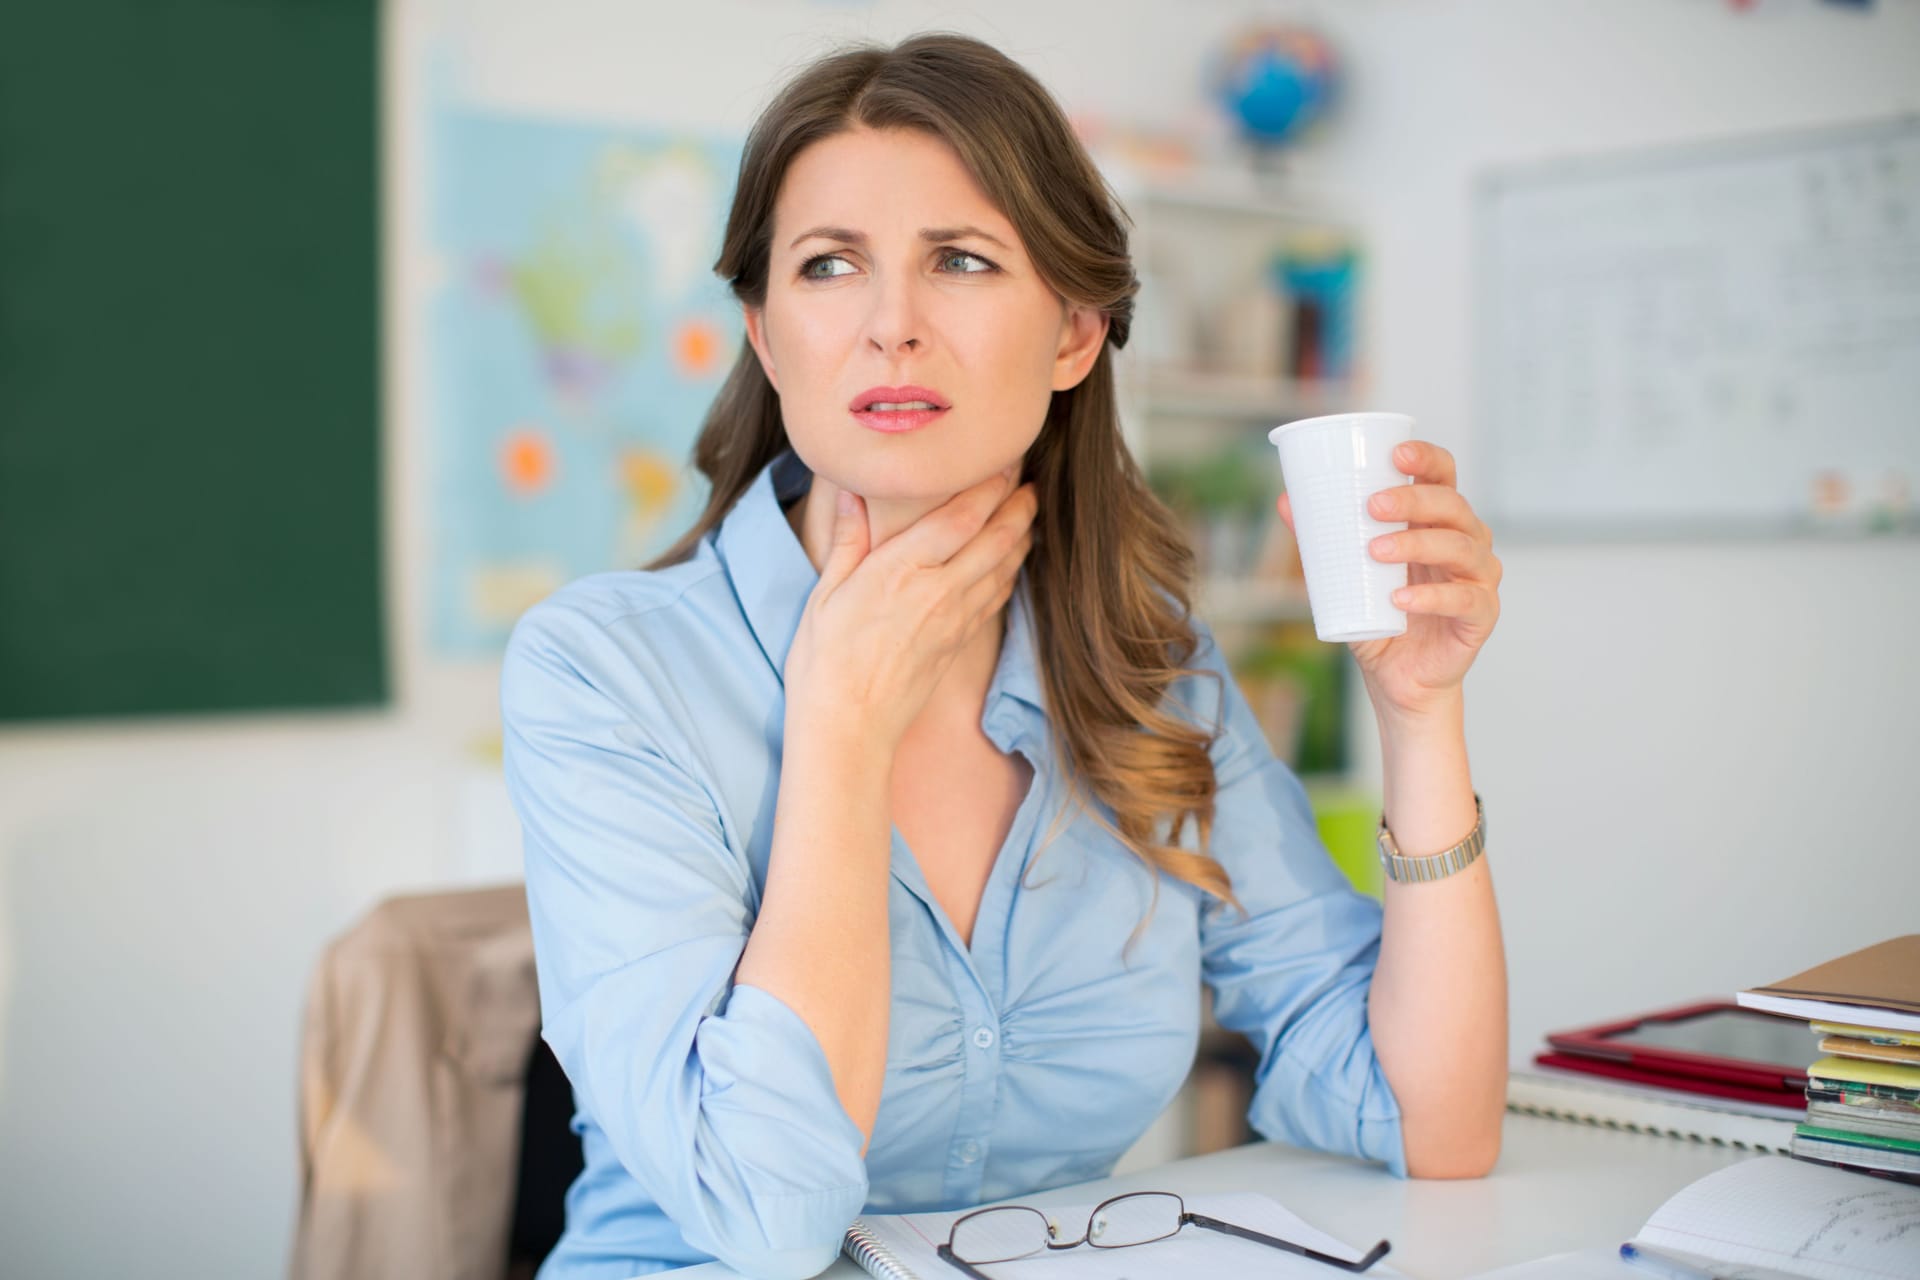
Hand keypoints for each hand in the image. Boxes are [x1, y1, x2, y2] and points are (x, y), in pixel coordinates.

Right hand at [784, 463, 1036, 751]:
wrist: (848, 728)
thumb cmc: (824, 663)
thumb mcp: (825, 594)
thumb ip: (847, 540)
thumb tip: (848, 491)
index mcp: (902, 570)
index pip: (961, 516)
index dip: (990, 484)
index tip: (1004, 458)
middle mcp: (938, 591)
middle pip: (996, 538)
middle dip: (1019, 505)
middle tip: (1031, 479)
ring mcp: (954, 619)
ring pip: (1004, 568)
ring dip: (1022, 536)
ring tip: (1030, 510)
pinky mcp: (959, 643)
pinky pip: (994, 598)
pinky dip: (1010, 573)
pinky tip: (1012, 561)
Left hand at [1276, 439, 1500, 722]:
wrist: (1398, 679)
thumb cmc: (1377, 619)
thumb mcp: (1343, 576)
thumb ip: (1320, 540)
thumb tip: (1286, 501)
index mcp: (1437, 522)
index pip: (1443, 476)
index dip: (1426, 458)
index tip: (1396, 454)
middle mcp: (1466, 542)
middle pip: (1452, 506)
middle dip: (1413, 499)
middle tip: (1372, 506)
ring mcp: (1479, 578)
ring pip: (1460, 547)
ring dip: (1417, 544)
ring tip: (1375, 551)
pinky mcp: (1481, 615)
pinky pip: (1465, 599)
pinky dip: (1431, 596)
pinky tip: (1401, 597)